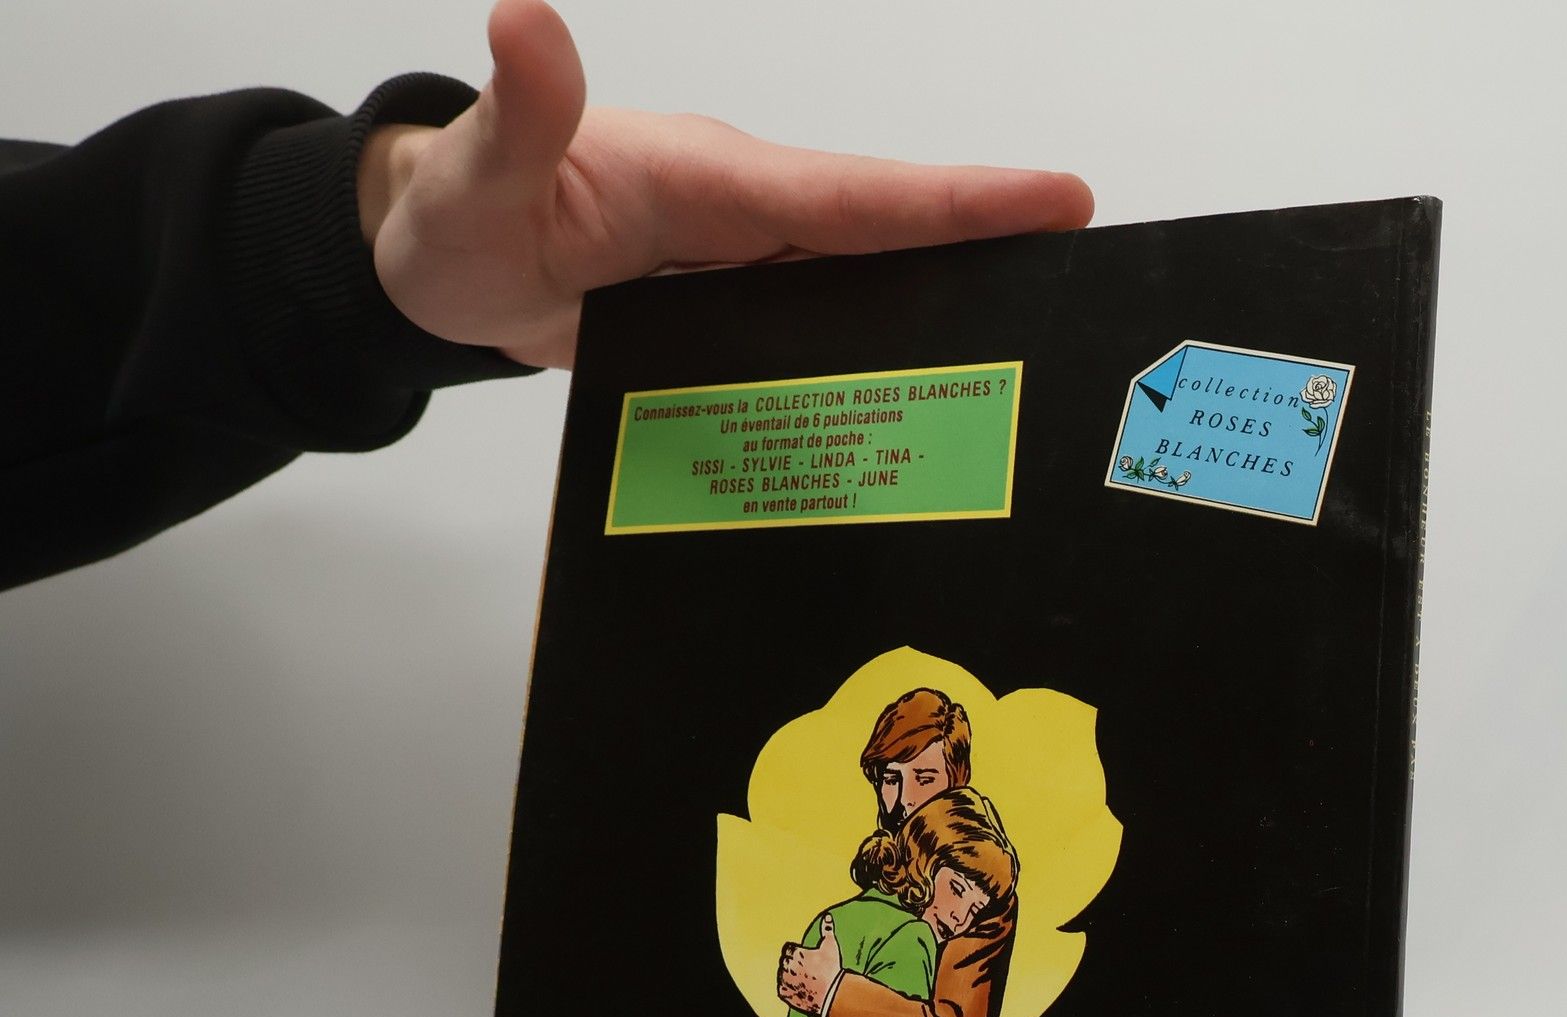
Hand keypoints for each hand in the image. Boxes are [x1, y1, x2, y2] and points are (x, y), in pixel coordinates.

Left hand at [358, 0, 1095, 367]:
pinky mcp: (730, 311)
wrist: (441, 266)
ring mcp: (743, 268)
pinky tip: (924, 397)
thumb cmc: (457, 222)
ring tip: (1042, 355)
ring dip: (948, 312)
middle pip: (888, 240)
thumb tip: (525, 17)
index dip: (957, 200)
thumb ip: (517, 115)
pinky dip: (879, 350)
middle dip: (991, 254)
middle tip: (1094, 285)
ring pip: (864, 289)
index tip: (1058, 201)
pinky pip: (820, 328)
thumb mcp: (477, 179)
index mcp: (711, 183)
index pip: (854, 195)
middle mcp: (744, 219)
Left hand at [777, 913, 841, 1016]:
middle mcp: (786, 966)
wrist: (833, 994)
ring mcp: (784, 981)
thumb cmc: (832, 969)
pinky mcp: (785, 994)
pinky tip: (801, 991)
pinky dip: (789, 991)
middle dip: (793, 965)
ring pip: (782, 976)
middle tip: (808, 971)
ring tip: (806, 982)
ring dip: (790, 977)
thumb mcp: (831, 947)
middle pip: (785, 962)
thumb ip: (827, 930)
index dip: (798, 953)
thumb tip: (827, 916)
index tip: (808, 959)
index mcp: (795, 953)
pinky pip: (782, 990)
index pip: (788, 949)